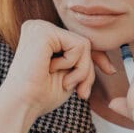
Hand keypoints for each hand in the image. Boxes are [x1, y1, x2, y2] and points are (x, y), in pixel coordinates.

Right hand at [0, 19, 114, 132]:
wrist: (22, 105)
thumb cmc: (41, 96)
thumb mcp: (70, 76)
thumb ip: (84, 63)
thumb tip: (110, 66)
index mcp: (43, 37)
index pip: (78, 42)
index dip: (97, 57)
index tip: (111, 71)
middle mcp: (40, 28)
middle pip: (84, 43)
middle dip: (87, 70)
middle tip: (80, 92)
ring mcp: (41, 27)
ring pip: (84, 44)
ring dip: (81, 70)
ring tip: (63, 82)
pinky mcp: (44, 32)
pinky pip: (80, 45)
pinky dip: (73, 64)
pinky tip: (52, 71)